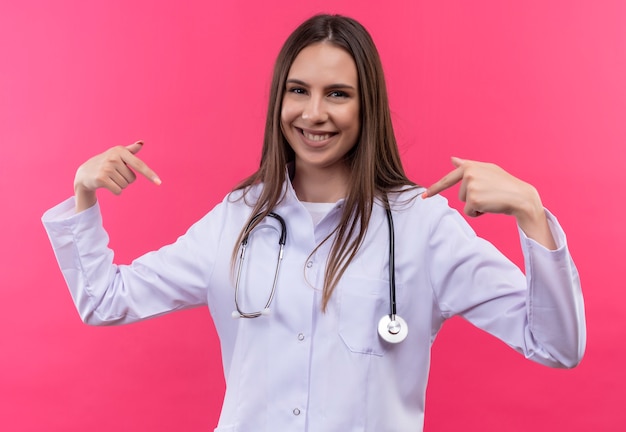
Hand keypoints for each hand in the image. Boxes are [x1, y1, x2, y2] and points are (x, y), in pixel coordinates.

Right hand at [73, 141, 160, 211]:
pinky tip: (107, 185)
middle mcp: (114, 158)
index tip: (159, 183)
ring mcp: (106, 168)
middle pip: (132, 179)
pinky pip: (118, 191)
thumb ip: (130, 150)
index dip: (150, 174)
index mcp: (120, 151)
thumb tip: (142, 142)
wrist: (85, 173)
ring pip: (125, 185)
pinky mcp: (101, 178)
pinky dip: (115, 191)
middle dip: (125, 179)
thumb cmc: (105, 162)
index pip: (139, 165)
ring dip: (120, 185)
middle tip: (114, 174)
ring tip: (109, 178)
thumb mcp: (117, 154)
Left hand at [424, 157, 555, 248]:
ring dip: (476, 205)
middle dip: (473, 198)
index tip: (423, 196)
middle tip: (489, 193)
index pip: (448, 179)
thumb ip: (467, 166)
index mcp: (470, 166)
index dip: (434, 189)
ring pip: (464, 203)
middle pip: (460, 194)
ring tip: (491, 198)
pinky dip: (479, 213)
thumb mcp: (486, 170)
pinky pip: (469, 212)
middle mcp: (468, 173)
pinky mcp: (473, 199)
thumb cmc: (504, 183)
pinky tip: (490, 206)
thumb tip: (452, 159)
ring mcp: (470, 186)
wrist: (520, 196)